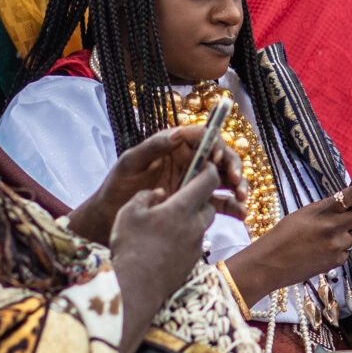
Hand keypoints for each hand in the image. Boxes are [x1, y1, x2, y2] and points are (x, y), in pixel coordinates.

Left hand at [69, 122, 239, 246]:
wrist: (109, 218)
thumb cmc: (117, 186)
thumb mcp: (130, 163)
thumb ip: (152, 147)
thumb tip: (177, 134)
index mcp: (174, 146)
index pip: (203, 138)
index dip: (215, 144)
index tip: (217, 158)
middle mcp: (188, 161)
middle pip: (220, 158)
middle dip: (233, 167)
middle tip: (235, 180)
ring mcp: (193, 183)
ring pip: (223, 180)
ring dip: (238, 187)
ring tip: (242, 199)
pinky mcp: (195, 203)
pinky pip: (219, 203)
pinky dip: (233, 207)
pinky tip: (242, 214)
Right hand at [107, 130, 244, 335]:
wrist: (136, 287)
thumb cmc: (130, 246)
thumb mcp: (130, 212)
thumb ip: (147, 196)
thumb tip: (160, 193)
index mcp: (182, 208)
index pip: (208, 180)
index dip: (208, 169)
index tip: (203, 164)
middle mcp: (195, 225)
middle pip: (208, 204)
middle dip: (200, 197)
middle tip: (183, 195)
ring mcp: (196, 246)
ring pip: (204, 224)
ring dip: (194, 218)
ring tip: (174, 219)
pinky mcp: (193, 263)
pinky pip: (196, 243)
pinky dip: (188, 237)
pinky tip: (169, 241)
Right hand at [227, 161, 351, 304]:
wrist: (269, 265)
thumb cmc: (282, 236)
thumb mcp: (303, 215)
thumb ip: (326, 209)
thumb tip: (346, 204)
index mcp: (322, 210)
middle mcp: (333, 227)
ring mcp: (337, 246)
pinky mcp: (337, 261)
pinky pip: (351, 250)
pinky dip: (350, 246)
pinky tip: (342, 245)